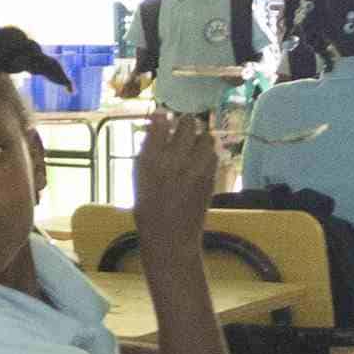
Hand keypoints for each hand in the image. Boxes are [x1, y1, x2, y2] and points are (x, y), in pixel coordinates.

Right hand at [131, 113, 226, 236]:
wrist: (169, 236)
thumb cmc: (149, 207)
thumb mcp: (139, 175)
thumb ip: (149, 146)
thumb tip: (159, 118)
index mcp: (151, 158)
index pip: (161, 121)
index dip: (164, 117)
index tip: (164, 118)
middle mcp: (173, 159)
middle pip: (188, 124)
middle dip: (185, 125)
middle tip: (182, 132)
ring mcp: (195, 168)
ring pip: (206, 137)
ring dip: (201, 138)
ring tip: (194, 148)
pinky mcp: (210, 178)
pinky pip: (214, 155)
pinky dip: (208, 155)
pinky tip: (201, 164)